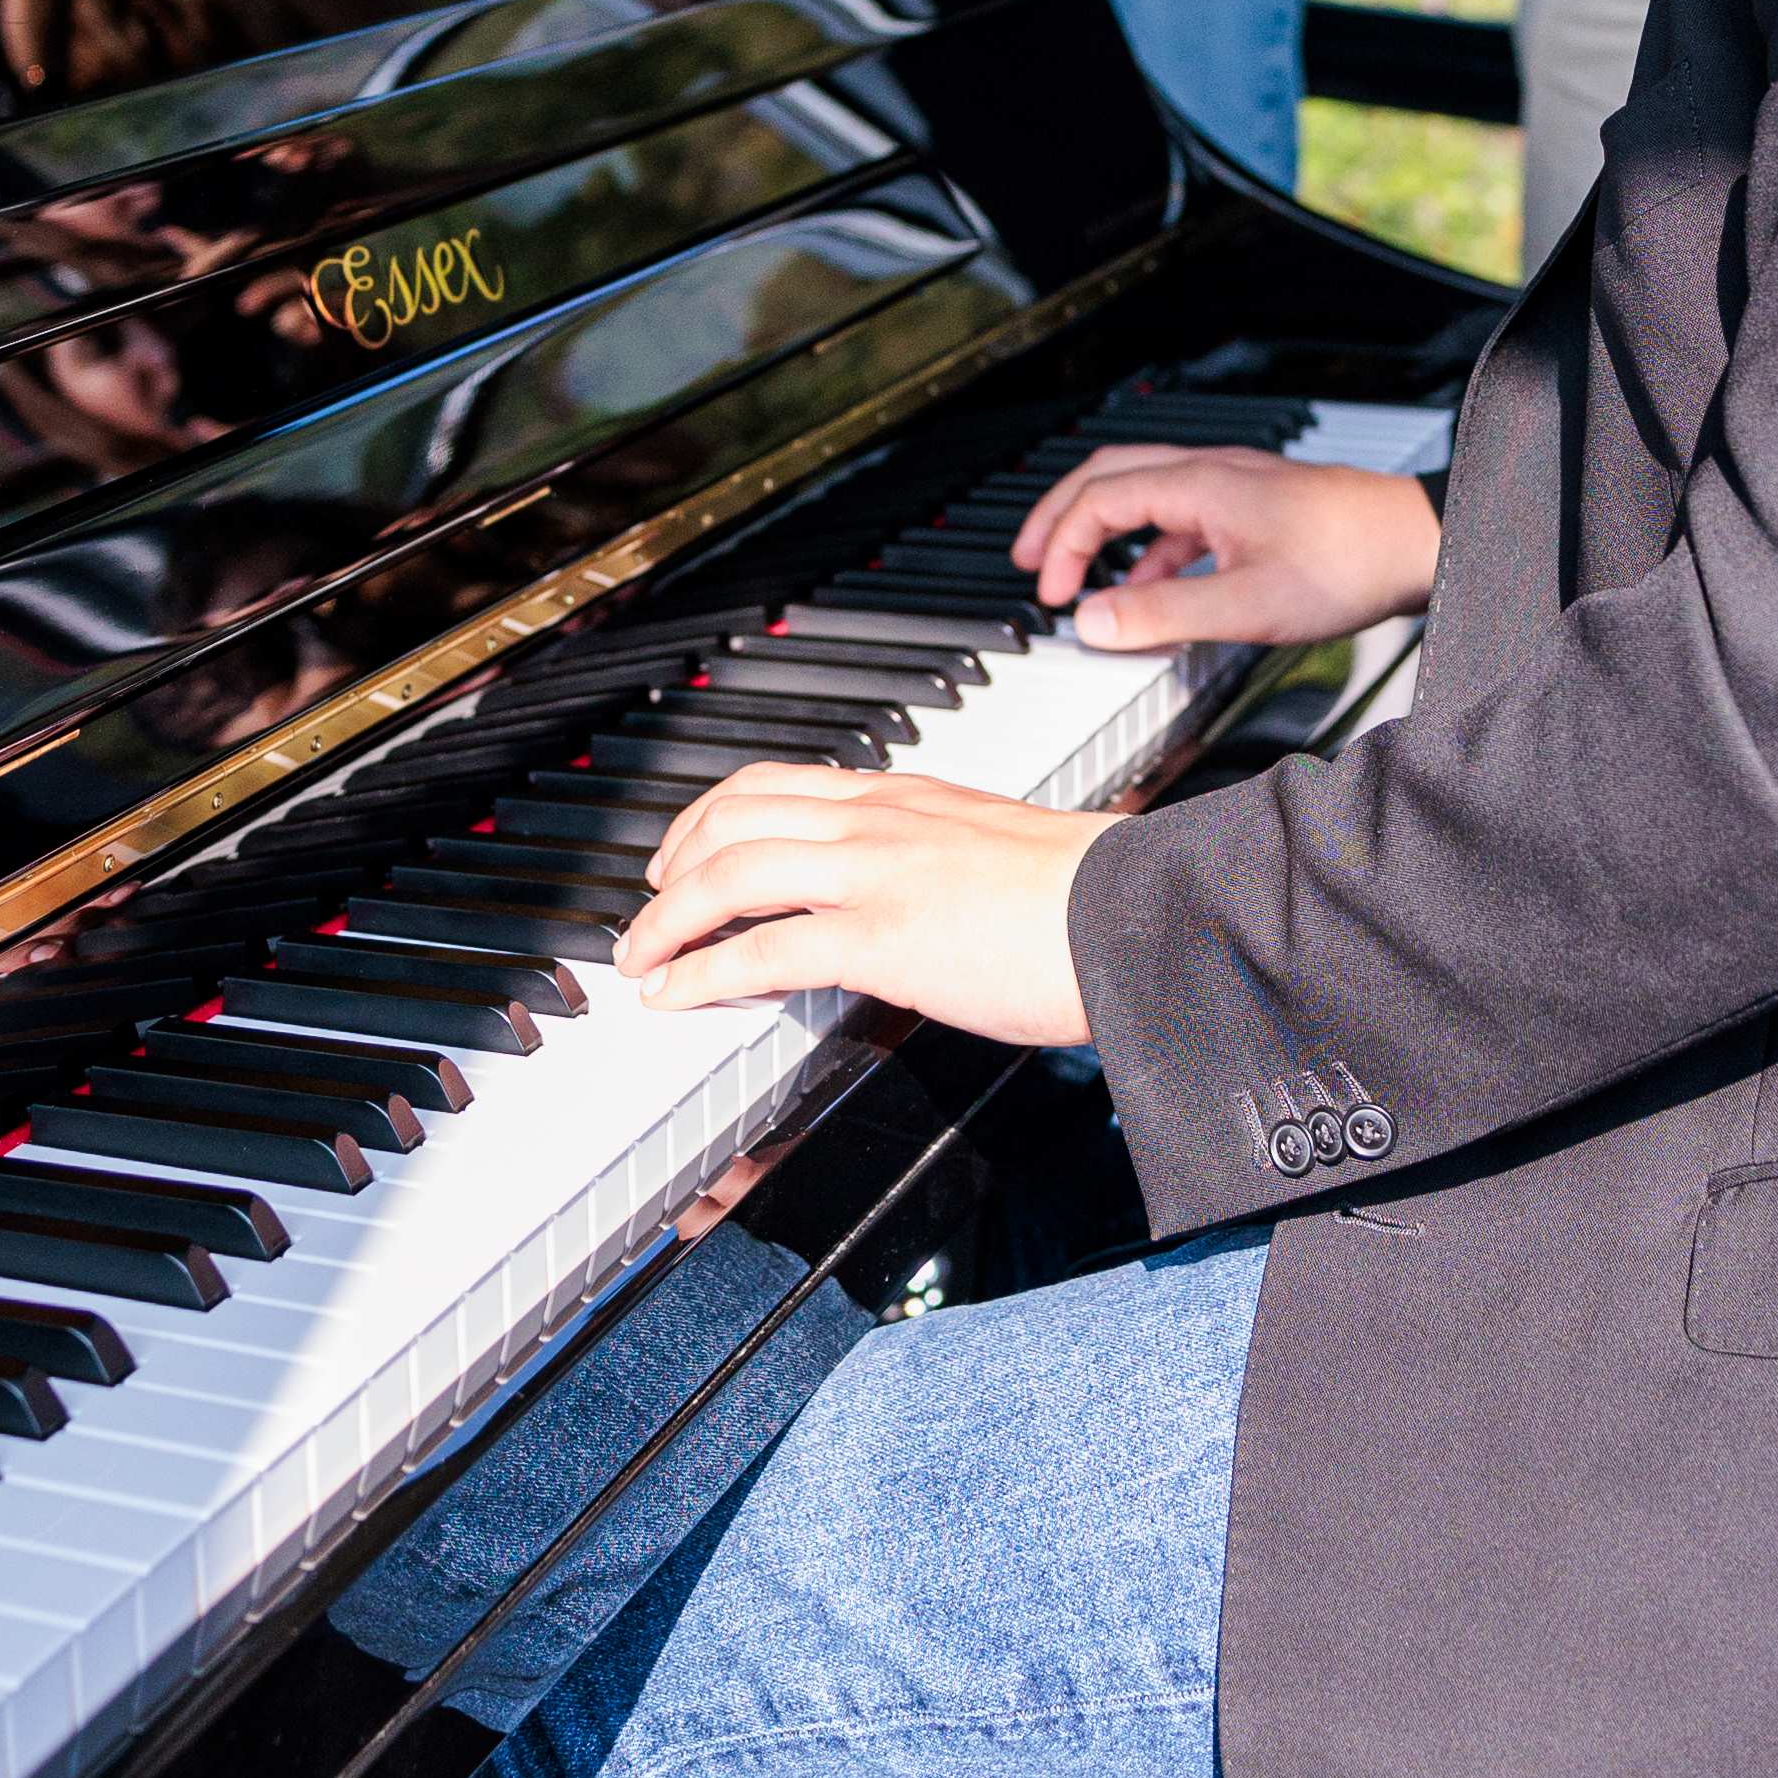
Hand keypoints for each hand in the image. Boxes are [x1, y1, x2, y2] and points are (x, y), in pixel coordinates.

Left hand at [615, 762, 1099, 1044]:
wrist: (1136, 914)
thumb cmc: (1088, 895)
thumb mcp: (992, 848)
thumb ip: (932, 857)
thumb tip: (903, 896)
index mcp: (904, 796)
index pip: (776, 783)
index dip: (708, 816)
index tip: (684, 850)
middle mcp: (878, 820)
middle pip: (732, 818)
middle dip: (670, 864)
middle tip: (647, 909)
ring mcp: (876, 874)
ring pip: (730, 873)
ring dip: (666, 919)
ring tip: (641, 958)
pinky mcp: (883, 938)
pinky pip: (764, 949)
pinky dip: (702, 971)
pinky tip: (677, 994)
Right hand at [1015, 441, 1442, 652]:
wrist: (1421, 543)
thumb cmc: (1350, 562)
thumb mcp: (1246, 603)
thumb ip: (1162, 614)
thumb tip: (1091, 621)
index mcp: (1201, 484)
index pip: (1099, 497)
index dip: (1061, 543)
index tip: (1050, 593)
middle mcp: (1214, 472)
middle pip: (1111, 476)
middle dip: (1062, 517)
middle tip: (1029, 557)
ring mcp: (1238, 487)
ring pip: (1149, 494)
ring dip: (1108, 534)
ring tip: (1083, 580)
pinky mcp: (1260, 509)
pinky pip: (1185, 517)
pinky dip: (1154, 549)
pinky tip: (1159, 589)